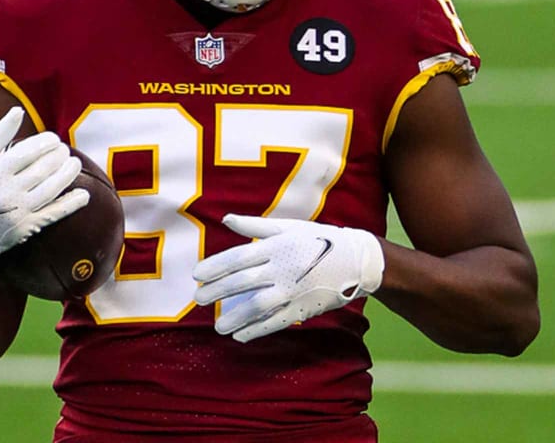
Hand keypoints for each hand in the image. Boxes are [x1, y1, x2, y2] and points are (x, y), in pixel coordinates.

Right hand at [0, 107, 88, 265]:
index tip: (53, 138)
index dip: (44, 143)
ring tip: (75, 163)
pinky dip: (71, 204)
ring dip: (67, 175)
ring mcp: (17, 213)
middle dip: (58, 157)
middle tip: (64, 149)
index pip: (26, 153)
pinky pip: (53, 215)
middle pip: (42, 171)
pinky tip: (83, 194)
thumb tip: (18, 110)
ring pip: (51, 191)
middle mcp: (5, 194)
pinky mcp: (26, 229)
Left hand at [192, 214, 384, 342]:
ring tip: (218, 326)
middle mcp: (283, 268)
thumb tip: (226, 219)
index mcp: (278, 246)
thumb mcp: (289, 227)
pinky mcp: (303, 309)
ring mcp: (293, 291)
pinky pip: (275, 322)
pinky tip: (240, 336)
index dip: (216, 266)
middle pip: (243, 281)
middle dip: (218, 291)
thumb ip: (255, 225)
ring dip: (235, 318)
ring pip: (258, 306)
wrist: (357, 260)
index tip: (197, 275)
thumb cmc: (318, 239)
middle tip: (198, 299)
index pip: (240, 257)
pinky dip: (256, 331)